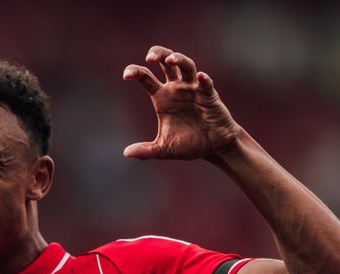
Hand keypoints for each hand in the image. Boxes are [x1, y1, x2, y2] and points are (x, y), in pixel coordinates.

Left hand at [123, 45, 241, 160]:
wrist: (213, 147)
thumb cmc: (188, 144)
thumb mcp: (163, 148)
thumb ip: (145, 151)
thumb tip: (126, 153)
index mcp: (162, 97)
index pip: (146, 77)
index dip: (136, 72)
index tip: (126, 75)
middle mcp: (176, 88)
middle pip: (166, 62)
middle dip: (159, 54)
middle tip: (149, 57)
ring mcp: (193, 90)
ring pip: (187, 66)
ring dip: (179, 60)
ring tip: (170, 59)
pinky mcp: (209, 96)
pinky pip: (206, 85)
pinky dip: (204, 80)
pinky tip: (201, 77)